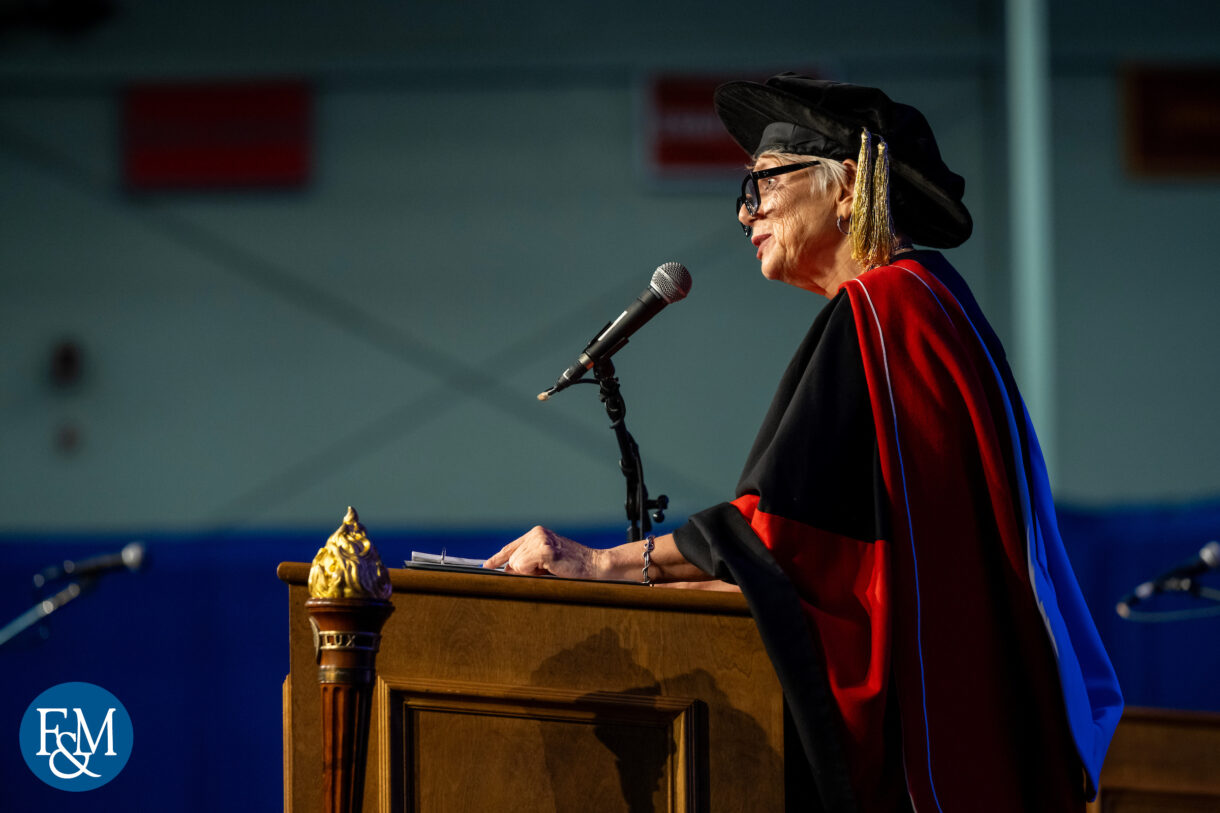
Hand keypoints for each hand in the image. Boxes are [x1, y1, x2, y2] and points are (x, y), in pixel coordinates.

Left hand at [484, 526, 605, 578]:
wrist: (595, 566)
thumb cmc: (573, 568)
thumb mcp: (546, 563)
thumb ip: (527, 563)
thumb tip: (506, 571)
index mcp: (537, 534)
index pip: (511, 547)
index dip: (498, 558)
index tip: (486, 566)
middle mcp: (537, 533)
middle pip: (512, 559)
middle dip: (524, 571)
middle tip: (547, 571)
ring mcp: (540, 539)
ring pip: (516, 564)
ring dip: (531, 573)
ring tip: (552, 569)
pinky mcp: (545, 549)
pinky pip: (523, 566)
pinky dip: (533, 573)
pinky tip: (551, 569)